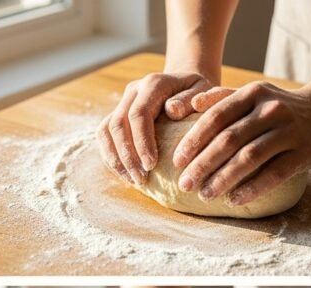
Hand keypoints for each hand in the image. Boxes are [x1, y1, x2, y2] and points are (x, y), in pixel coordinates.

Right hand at [96, 72, 216, 184]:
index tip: (151, 165)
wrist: (188, 85)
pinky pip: (105, 136)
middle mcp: (133, 91)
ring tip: (133, 180)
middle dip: (127, 155)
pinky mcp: (118, 115)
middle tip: (141, 178)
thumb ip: (193, 99)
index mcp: (153, 83)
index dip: (141, 141)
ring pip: (106, 131)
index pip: (138, 114)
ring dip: (116, 158)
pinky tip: (126, 174)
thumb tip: (172, 111)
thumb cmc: (200, 94)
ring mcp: (123, 103)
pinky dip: (112, 157)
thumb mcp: (205, 91)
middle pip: (117, 124)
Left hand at [172, 82, 310, 205]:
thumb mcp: (250, 95)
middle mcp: (270, 110)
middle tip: (183, 184)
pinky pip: (275, 173)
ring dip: (223, 178)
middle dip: (203, 164)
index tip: (176, 161)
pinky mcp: (304, 152)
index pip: (216, 117)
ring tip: (204, 195)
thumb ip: (220, 98)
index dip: (194, 140)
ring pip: (250, 157)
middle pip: (229, 139)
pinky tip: (234, 200)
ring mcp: (289, 131)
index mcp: (252, 94)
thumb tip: (190, 104)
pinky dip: (253, 188)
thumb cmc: (274, 108)